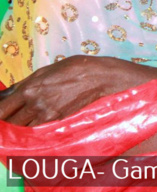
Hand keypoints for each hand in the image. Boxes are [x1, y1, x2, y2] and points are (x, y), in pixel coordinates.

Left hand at [0, 56, 151, 125]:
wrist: (102, 77)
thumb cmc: (76, 68)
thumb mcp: (47, 70)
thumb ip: (26, 83)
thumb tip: (8, 93)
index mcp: (29, 88)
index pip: (1, 109)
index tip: (2, 114)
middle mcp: (35, 104)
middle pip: (10, 123)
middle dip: (8, 123)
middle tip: (12, 120)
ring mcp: (48, 116)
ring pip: (23, 131)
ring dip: (22, 129)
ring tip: (27, 123)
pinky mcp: (60, 123)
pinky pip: (40, 132)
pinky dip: (36, 132)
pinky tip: (39, 127)